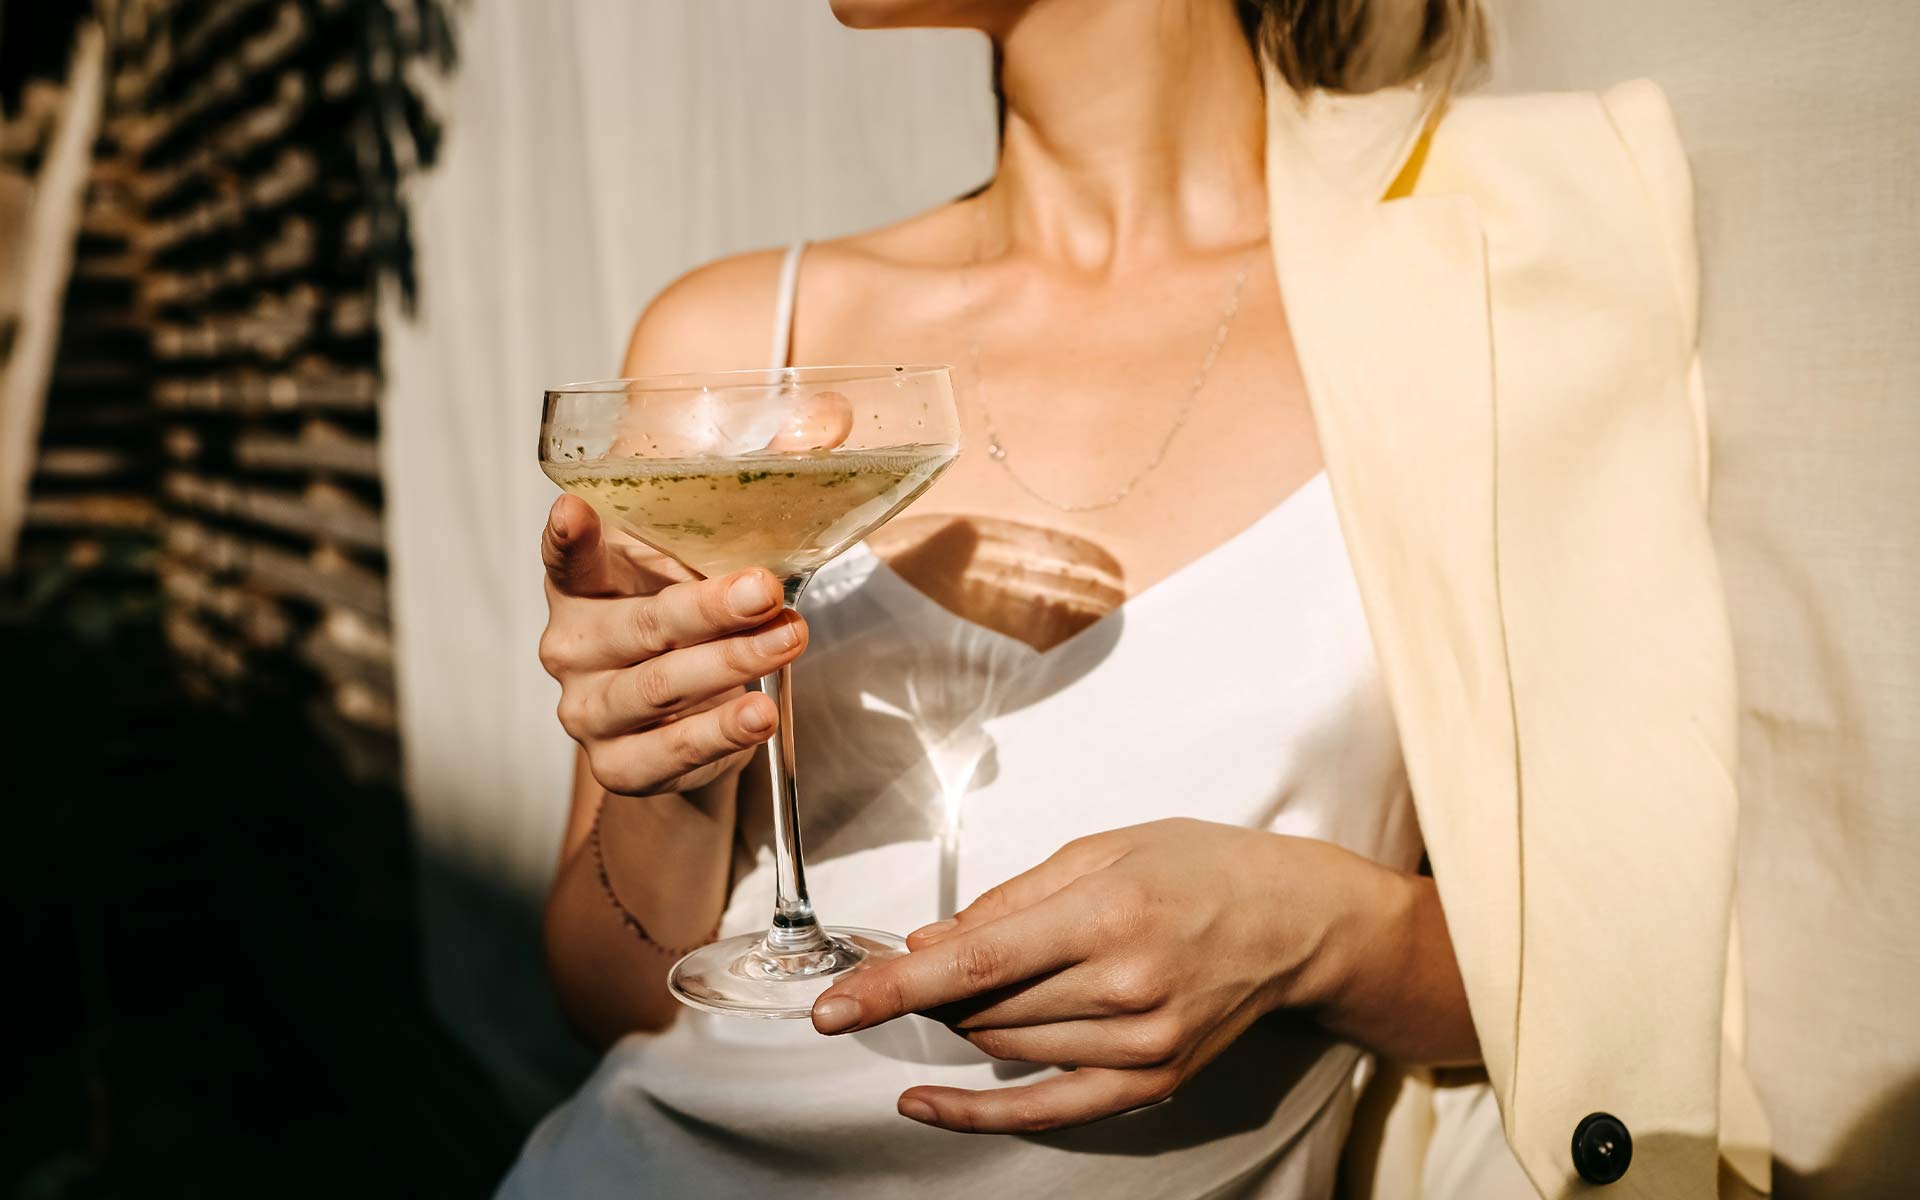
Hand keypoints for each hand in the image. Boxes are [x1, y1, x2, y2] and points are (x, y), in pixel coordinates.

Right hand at [538, 494, 807, 796]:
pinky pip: (670, 751)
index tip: (576, 509)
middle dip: (708, 607)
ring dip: (729, 664)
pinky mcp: (618, 766)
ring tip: (787, 642)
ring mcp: (590, 710)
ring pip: (658, 687)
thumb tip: (831, 422)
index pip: (567, 557)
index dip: (569, 536)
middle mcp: (574, 646)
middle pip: (639, 626)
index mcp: (584, 585)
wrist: (690, 724)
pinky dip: (718, 732)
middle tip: (765, 590)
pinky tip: (758, 713)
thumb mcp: (713, 559)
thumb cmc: (694, 621)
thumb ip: (761, 491)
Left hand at [809, 818, 1417, 1132]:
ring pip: (1007, 1047)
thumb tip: (928, 942)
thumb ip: (1009, 899)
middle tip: (911, 966)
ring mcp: (1143, 1042)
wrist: (1297, 921)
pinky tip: (924, 1102)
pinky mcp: (1154, 1081)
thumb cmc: (1198, 867)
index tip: (831, 1006)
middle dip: (931, 990)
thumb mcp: (1102, 849)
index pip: (976, 961)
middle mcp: (1126, 983)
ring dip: (964, 1023)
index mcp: (1107, 910)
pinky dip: (977, 1112)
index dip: (893, 988)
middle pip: (985, 1008)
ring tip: (967, 989)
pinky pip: (1048, 1110)